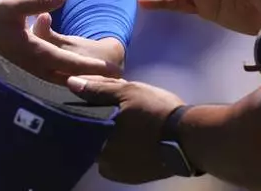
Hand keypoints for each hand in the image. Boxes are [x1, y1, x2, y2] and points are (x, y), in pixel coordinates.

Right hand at [0, 0, 121, 82]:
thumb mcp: (10, 6)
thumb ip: (37, 1)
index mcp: (35, 53)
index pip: (71, 63)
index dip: (94, 67)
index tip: (114, 71)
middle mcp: (33, 71)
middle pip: (69, 81)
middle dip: (92, 82)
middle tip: (114, 83)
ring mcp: (24, 80)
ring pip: (56, 87)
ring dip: (77, 87)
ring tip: (98, 87)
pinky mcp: (16, 82)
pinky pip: (43, 89)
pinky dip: (59, 89)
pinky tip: (68, 88)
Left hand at [66, 74, 186, 184]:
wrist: (190, 137)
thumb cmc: (156, 111)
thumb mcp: (128, 91)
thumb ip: (98, 89)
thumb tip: (71, 83)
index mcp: (98, 143)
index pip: (79, 131)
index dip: (83, 117)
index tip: (90, 108)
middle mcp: (105, 164)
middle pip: (94, 143)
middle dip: (100, 129)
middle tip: (115, 114)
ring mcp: (121, 174)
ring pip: (108, 153)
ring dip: (113, 141)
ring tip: (127, 126)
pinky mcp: (136, 178)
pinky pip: (122, 162)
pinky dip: (126, 151)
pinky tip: (136, 138)